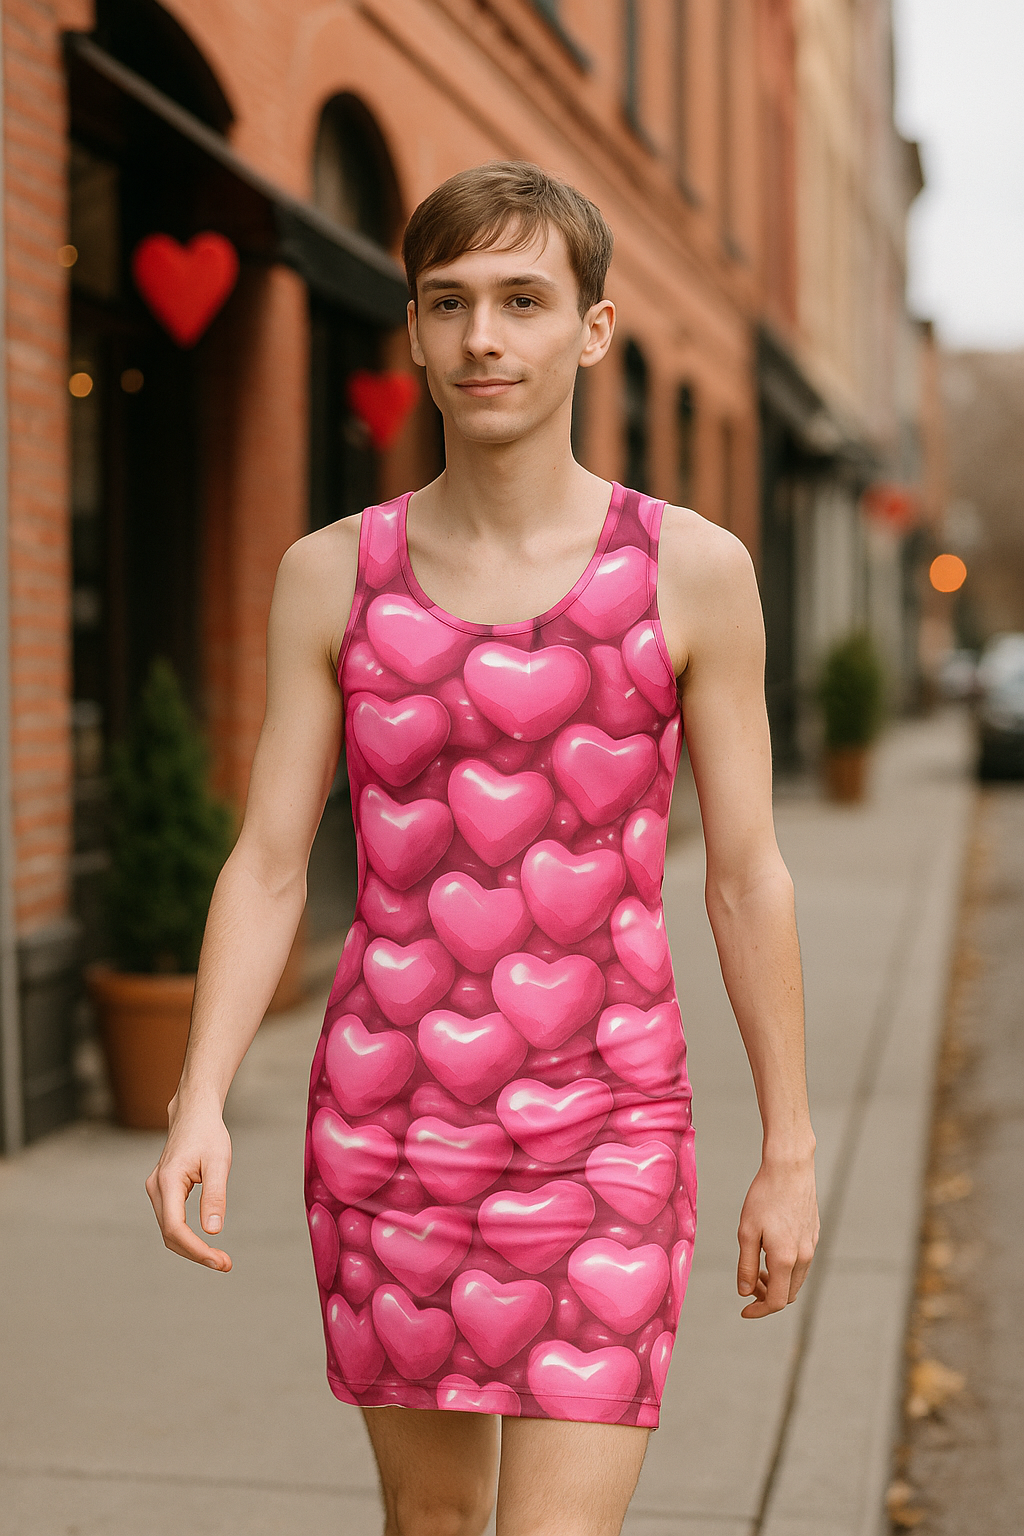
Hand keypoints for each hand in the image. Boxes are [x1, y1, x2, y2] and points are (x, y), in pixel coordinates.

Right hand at [145, 1096, 232, 1271]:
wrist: (194, 1114)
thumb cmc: (208, 1134)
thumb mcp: (218, 1162)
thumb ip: (215, 1195)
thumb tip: (213, 1231)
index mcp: (167, 1181)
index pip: (175, 1227)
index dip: (196, 1249)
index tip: (219, 1260)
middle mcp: (156, 1188)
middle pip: (170, 1234)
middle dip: (196, 1253)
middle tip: (225, 1264)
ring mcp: (157, 1191)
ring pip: (170, 1231)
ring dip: (192, 1248)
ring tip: (219, 1258)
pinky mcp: (164, 1192)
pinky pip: (172, 1221)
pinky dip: (187, 1236)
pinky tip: (206, 1242)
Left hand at [736, 1152, 818, 1317]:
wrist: (790, 1168)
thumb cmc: (764, 1197)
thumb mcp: (747, 1232)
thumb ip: (746, 1266)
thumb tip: (745, 1292)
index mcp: (786, 1259)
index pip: (777, 1301)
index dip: (759, 1311)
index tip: (744, 1311)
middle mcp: (804, 1257)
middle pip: (789, 1294)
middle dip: (767, 1296)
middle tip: (748, 1284)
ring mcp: (812, 1245)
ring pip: (797, 1279)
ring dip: (778, 1282)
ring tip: (758, 1268)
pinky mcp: (814, 1233)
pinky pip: (802, 1262)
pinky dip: (787, 1268)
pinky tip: (771, 1250)